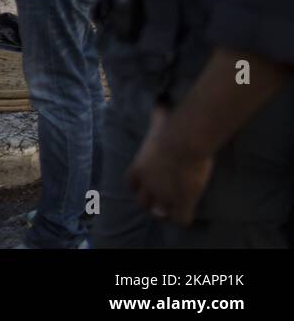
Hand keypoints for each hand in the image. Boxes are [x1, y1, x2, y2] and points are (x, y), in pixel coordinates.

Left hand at [127, 105, 213, 226]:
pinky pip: (181, 220)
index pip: (130, 183)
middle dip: (150, 202)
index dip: (138, 184)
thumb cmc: (171, 127)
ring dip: (166, 212)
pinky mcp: (182, 202)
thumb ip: (157, 115)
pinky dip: (184, 218)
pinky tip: (189, 212)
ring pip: (159, 213)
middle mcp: (148, 184)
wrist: (184, 140)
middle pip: (142, 202)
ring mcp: (164, 195)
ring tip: (174, 209)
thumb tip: (160, 100)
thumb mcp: (159, 120)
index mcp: (139, 167)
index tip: (147, 182)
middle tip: (161, 199)